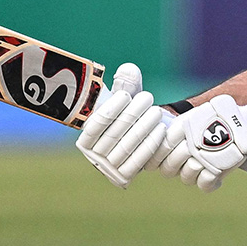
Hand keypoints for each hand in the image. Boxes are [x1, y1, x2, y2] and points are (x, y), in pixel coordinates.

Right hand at [75, 63, 166, 188]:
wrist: (138, 139)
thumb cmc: (127, 113)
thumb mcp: (124, 98)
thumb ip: (125, 84)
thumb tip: (129, 69)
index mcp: (85, 138)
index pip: (97, 123)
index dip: (111, 109)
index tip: (126, 95)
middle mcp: (93, 155)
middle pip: (115, 132)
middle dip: (133, 113)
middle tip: (148, 98)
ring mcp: (109, 168)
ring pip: (129, 145)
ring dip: (146, 125)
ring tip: (158, 111)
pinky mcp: (125, 176)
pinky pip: (140, 159)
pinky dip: (152, 142)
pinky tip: (161, 128)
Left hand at [154, 94, 246, 191]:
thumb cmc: (225, 114)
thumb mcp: (199, 112)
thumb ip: (181, 123)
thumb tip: (160, 122)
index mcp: (183, 127)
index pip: (160, 147)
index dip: (155, 158)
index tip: (157, 162)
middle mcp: (189, 143)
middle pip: (169, 168)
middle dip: (174, 167)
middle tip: (186, 160)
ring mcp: (203, 158)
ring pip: (186, 177)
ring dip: (192, 174)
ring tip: (202, 164)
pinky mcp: (217, 170)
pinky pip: (203, 184)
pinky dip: (208, 182)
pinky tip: (213, 174)